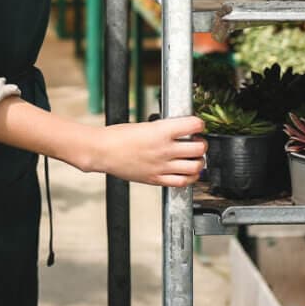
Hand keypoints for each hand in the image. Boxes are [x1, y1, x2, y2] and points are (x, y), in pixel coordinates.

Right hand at [89, 116, 206, 186]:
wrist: (102, 151)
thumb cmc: (117, 136)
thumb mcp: (144, 125)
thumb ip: (163, 129)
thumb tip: (179, 131)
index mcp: (161, 131)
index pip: (193, 125)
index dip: (199, 124)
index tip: (198, 125)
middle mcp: (165, 149)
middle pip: (199, 148)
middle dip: (202, 144)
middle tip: (198, 142)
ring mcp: (162, 166)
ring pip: (195, 166)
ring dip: (199, 161)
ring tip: (194, 158)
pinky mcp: (157, 179)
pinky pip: (183, 181)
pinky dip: (190, 177)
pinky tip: (188, 172)